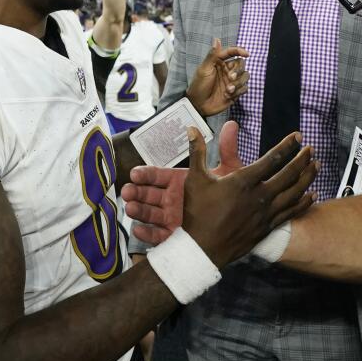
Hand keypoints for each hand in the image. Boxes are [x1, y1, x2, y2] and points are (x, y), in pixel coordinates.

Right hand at [123, 120, 244, 243]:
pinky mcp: (173, 235)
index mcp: (179, 182)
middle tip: (127, 192)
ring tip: (130, 209)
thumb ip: (226, 149)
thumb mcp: (226, 171)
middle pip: (148, 194)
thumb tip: (231, 124)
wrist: (234, 221)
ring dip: (138, 210)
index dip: (145, 174)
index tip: (135, 173)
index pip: (157, 176)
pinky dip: (147, 233)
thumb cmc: (226, 194)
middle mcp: (171, 198)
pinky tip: (139, 230)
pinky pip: (157, 236)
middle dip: (136, 192)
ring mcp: (170, 217)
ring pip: (150, 213)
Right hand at [181, 127, 315, 266]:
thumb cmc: (197, 213)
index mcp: (243, 181)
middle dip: (302, 159)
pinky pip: (291, 212)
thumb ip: (196, 152)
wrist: (203, 249)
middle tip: (312, 149)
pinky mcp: (267, 227)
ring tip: (316, 166)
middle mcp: (259, 196)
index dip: (287, 146)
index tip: (298, 136)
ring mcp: (265, 213)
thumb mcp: (195, 179)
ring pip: (294, 193)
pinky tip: (312, 195)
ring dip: (307, 178)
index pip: (272, 158)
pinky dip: (304, 202)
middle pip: (289, 174)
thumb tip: (191, 128)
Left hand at [187, 39, 248, 116]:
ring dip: (238, 82)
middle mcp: (228, 70)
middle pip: (241, 64)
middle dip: (238, 71)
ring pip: (245, 76)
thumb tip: (216, 39)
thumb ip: (212, 55)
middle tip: (230, 78)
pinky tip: (228, 95)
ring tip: (228, 90)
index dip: (240, 51)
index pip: (232, 52)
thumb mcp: (204, 69)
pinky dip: (238, 91)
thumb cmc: (199, 86)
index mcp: (220, 62)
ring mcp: (232, 81)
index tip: (246, 54)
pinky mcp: (236, 92)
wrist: (199, 105)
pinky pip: (244, 88)